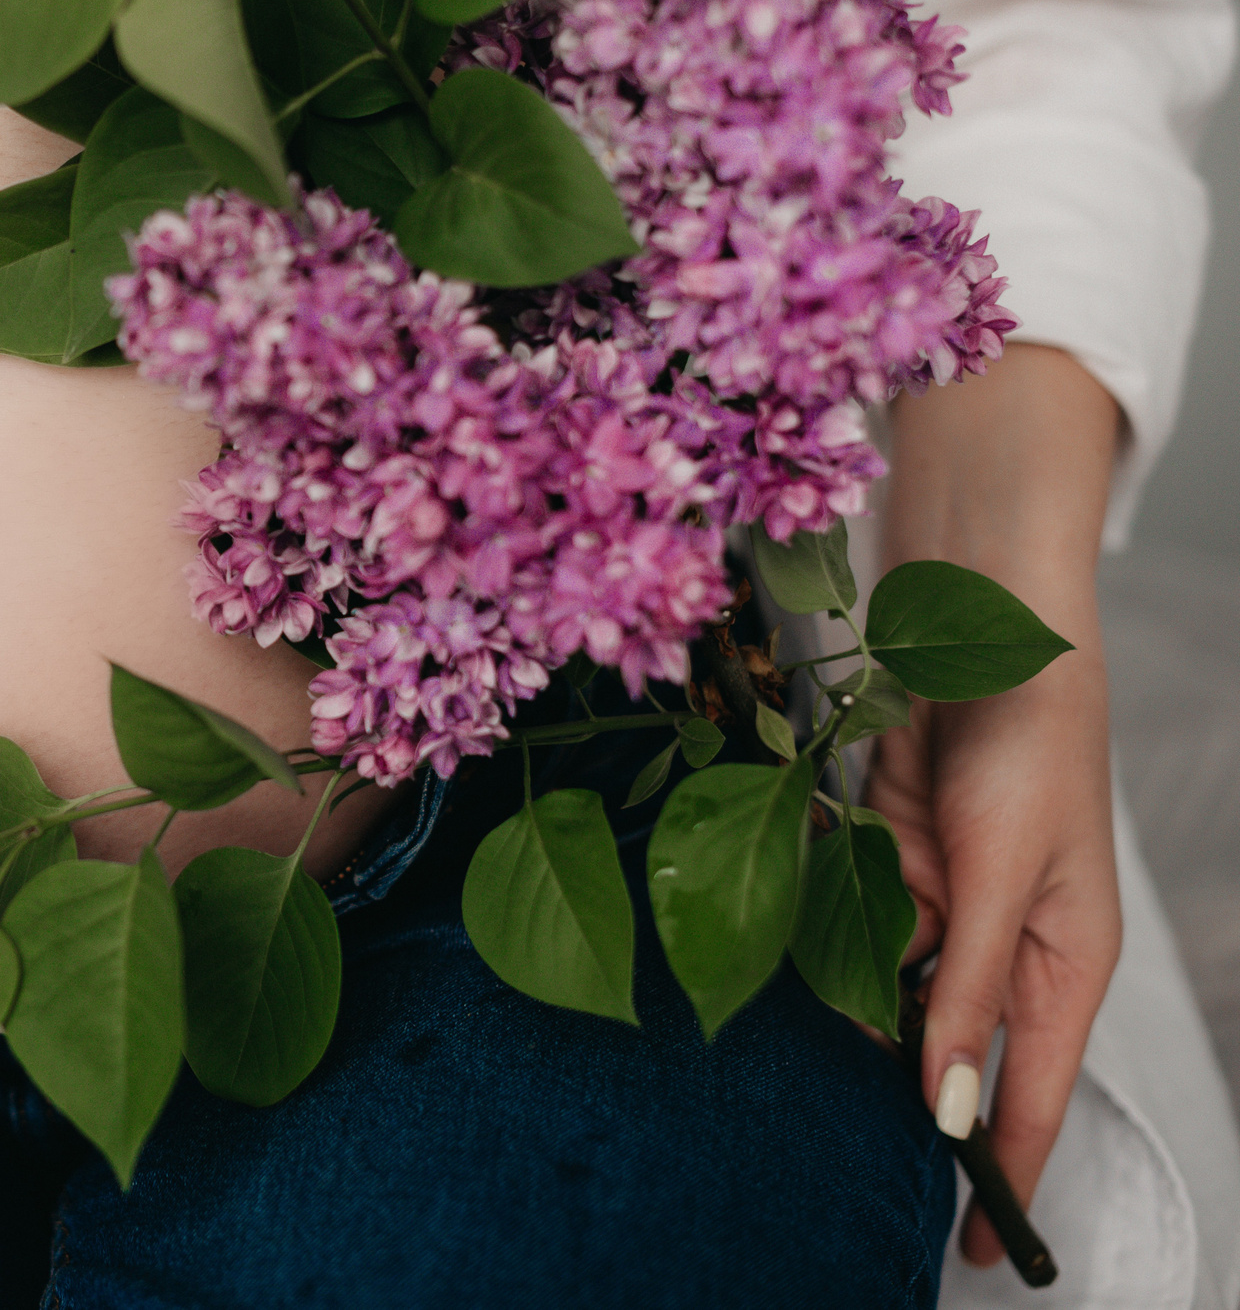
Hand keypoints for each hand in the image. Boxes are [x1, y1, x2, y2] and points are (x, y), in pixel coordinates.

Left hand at [865, 345, 1121, 1266]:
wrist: (973, 619)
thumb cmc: (1023, 738)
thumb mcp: (998, 874)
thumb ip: (966, 991)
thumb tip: (946, 1105)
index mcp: (1057, 963)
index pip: (1032, 1096)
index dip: (1000, 1172)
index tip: (969, 1247)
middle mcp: (995, 944)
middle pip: (944, 1051)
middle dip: (901, 1077)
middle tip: (848, 1111)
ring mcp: (936, 903)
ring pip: (879, 988)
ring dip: (849, 990)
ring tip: (825, 989)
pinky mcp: (884, 858)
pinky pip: (844, 919)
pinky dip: (825, 922)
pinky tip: (809, 917)